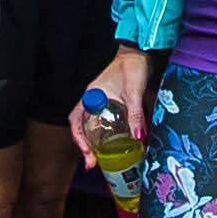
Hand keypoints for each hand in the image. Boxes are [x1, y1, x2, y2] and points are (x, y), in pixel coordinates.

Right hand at [69, 43, 151, 162]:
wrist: (141, 52)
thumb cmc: (132, 66)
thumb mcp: (133, 92)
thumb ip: (135, 114)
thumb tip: (138, 137)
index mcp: (92, 96)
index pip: (76, 119)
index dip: (78, 138)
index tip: (87, 154)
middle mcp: (95, 100)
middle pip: (83, 127)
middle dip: (86, 147)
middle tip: (93, 164)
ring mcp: (104, 102)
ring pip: (94, 126)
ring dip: (95, 143)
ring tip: (102, 161)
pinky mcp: (114, 104)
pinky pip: (106, 123)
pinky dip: (108, 136)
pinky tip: (117, 146)